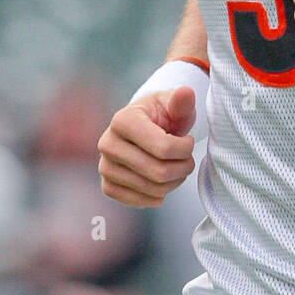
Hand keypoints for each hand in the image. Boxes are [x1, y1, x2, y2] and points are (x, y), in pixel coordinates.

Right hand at [97, 85, 196, 206]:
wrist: (146, 129)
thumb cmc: (163, 115)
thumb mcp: (174, 105)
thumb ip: (182, 101)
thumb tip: (186, 93)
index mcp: (122, 120)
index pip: (163, 148)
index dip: (185, 149)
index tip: (189, 141)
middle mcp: (107, 143)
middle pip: (158, 172)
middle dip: (183, 168)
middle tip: (188, 160)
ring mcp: (105, 166)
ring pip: (152, 189)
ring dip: (174, 182)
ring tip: (177, 168)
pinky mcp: (107, 184)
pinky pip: (136, 201)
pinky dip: (157, 197)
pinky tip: (163, 183)